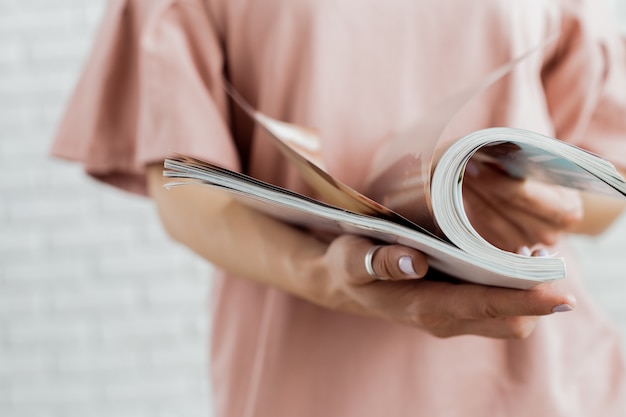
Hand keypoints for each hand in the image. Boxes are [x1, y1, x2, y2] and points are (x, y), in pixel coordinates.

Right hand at [315, 235, 575, 338]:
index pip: (486, 306)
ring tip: (531, 254)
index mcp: (423, 306)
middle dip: (534, 295)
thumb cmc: (346, 266)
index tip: (558, 288)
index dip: (525, 300)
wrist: (339, 284)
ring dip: (526, 294)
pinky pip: (495, 309)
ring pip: (507, 318)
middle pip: (509, 321)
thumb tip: (415, 261)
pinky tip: (510, 260)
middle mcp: (443, 319)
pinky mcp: (452, 310)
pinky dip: (512, 291)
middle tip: (542, 255)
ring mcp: (450, 318)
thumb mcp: (351, 258)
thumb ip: (378, 261)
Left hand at [462, 161, 582, 253]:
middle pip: (505, 206)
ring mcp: (528, 243)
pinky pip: (484, 226)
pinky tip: (461, 188)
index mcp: (567, 210)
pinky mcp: (508, 247)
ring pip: (491, 217)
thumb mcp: (542, 156)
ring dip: (472, 194)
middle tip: (459, 164)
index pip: (524, 194)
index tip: (472, 161)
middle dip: (480, 183)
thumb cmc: (543, 170)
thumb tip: (490, 145)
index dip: (495, 178)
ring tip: (456, 173)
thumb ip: (523, 149)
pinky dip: (472, 205)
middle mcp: (550, 233)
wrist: (546, 194)